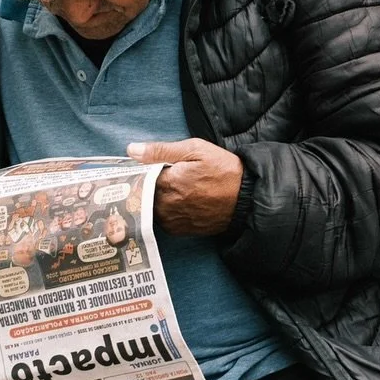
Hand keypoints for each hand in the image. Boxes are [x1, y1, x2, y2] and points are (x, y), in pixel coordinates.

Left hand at [127, 138, 242, 235]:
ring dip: (156, 197)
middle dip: (148, 184)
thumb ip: (161, 150)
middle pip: (142, 193)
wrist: (246, 199)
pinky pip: (161, 218)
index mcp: (166, 182)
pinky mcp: (178, 230)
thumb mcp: (196, 149)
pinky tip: (180, 200)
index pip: (138, 176)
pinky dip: (165, 209)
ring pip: (150, 206)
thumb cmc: (223, 171)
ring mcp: (171, 220)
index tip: (146, 165)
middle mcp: (165, 205)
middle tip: (166, 176)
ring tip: (176, 188)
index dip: (141, 169)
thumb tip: (132, 150)